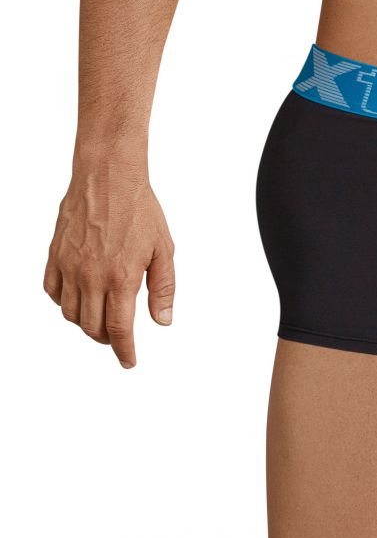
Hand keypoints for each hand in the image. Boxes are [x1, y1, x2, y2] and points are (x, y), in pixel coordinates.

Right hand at [43, 164, 174, 368]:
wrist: (108, 175)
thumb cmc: (139, 208)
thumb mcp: (164, 249)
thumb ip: (164, 288)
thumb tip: (163, 321)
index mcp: (121, 277)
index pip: (119, 330)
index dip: (124, 351)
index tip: (128, 361)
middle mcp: (91, 276)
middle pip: (92, 327)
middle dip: (106, 339)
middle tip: (118, 337)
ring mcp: (69, 266)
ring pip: (69, 313)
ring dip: (85, 323)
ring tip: (99, 318)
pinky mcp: (55, 255)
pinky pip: (51, 291)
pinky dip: (62, 302)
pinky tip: (77, 298)